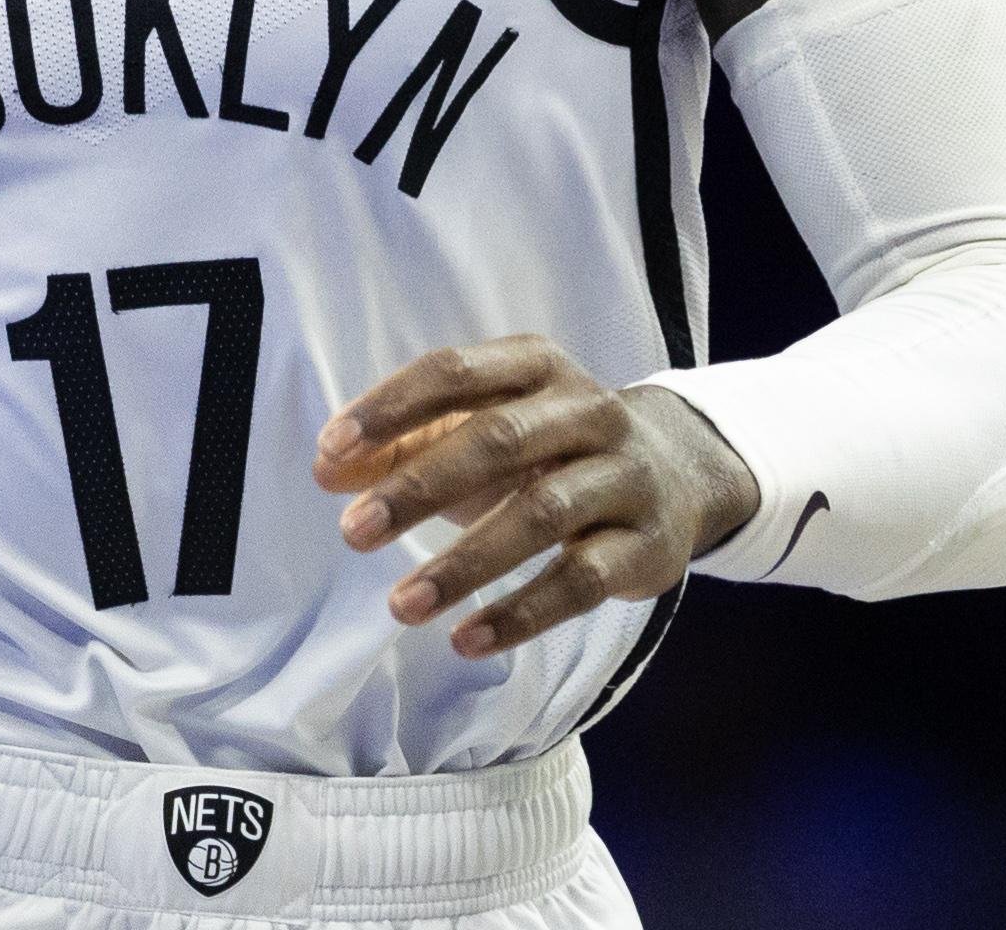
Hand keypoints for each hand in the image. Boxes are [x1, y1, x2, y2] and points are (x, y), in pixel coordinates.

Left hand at [314, 334, 756, 658]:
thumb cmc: (547, 449)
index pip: (454, 372)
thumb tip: (326, 470)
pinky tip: (466, 639)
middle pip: (498, 439)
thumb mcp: (479, 429)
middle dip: (419, 486)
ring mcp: (624, 477)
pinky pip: (581, 582)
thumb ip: (401, 444)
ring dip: (464, 563)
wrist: (678, 471)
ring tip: (400, 605)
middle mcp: (587, 410)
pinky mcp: (647, 546)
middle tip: (353, 530)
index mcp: (535, 365)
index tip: (332, 449)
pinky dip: (521, 613)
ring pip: (540, 515)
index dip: (391, 408)